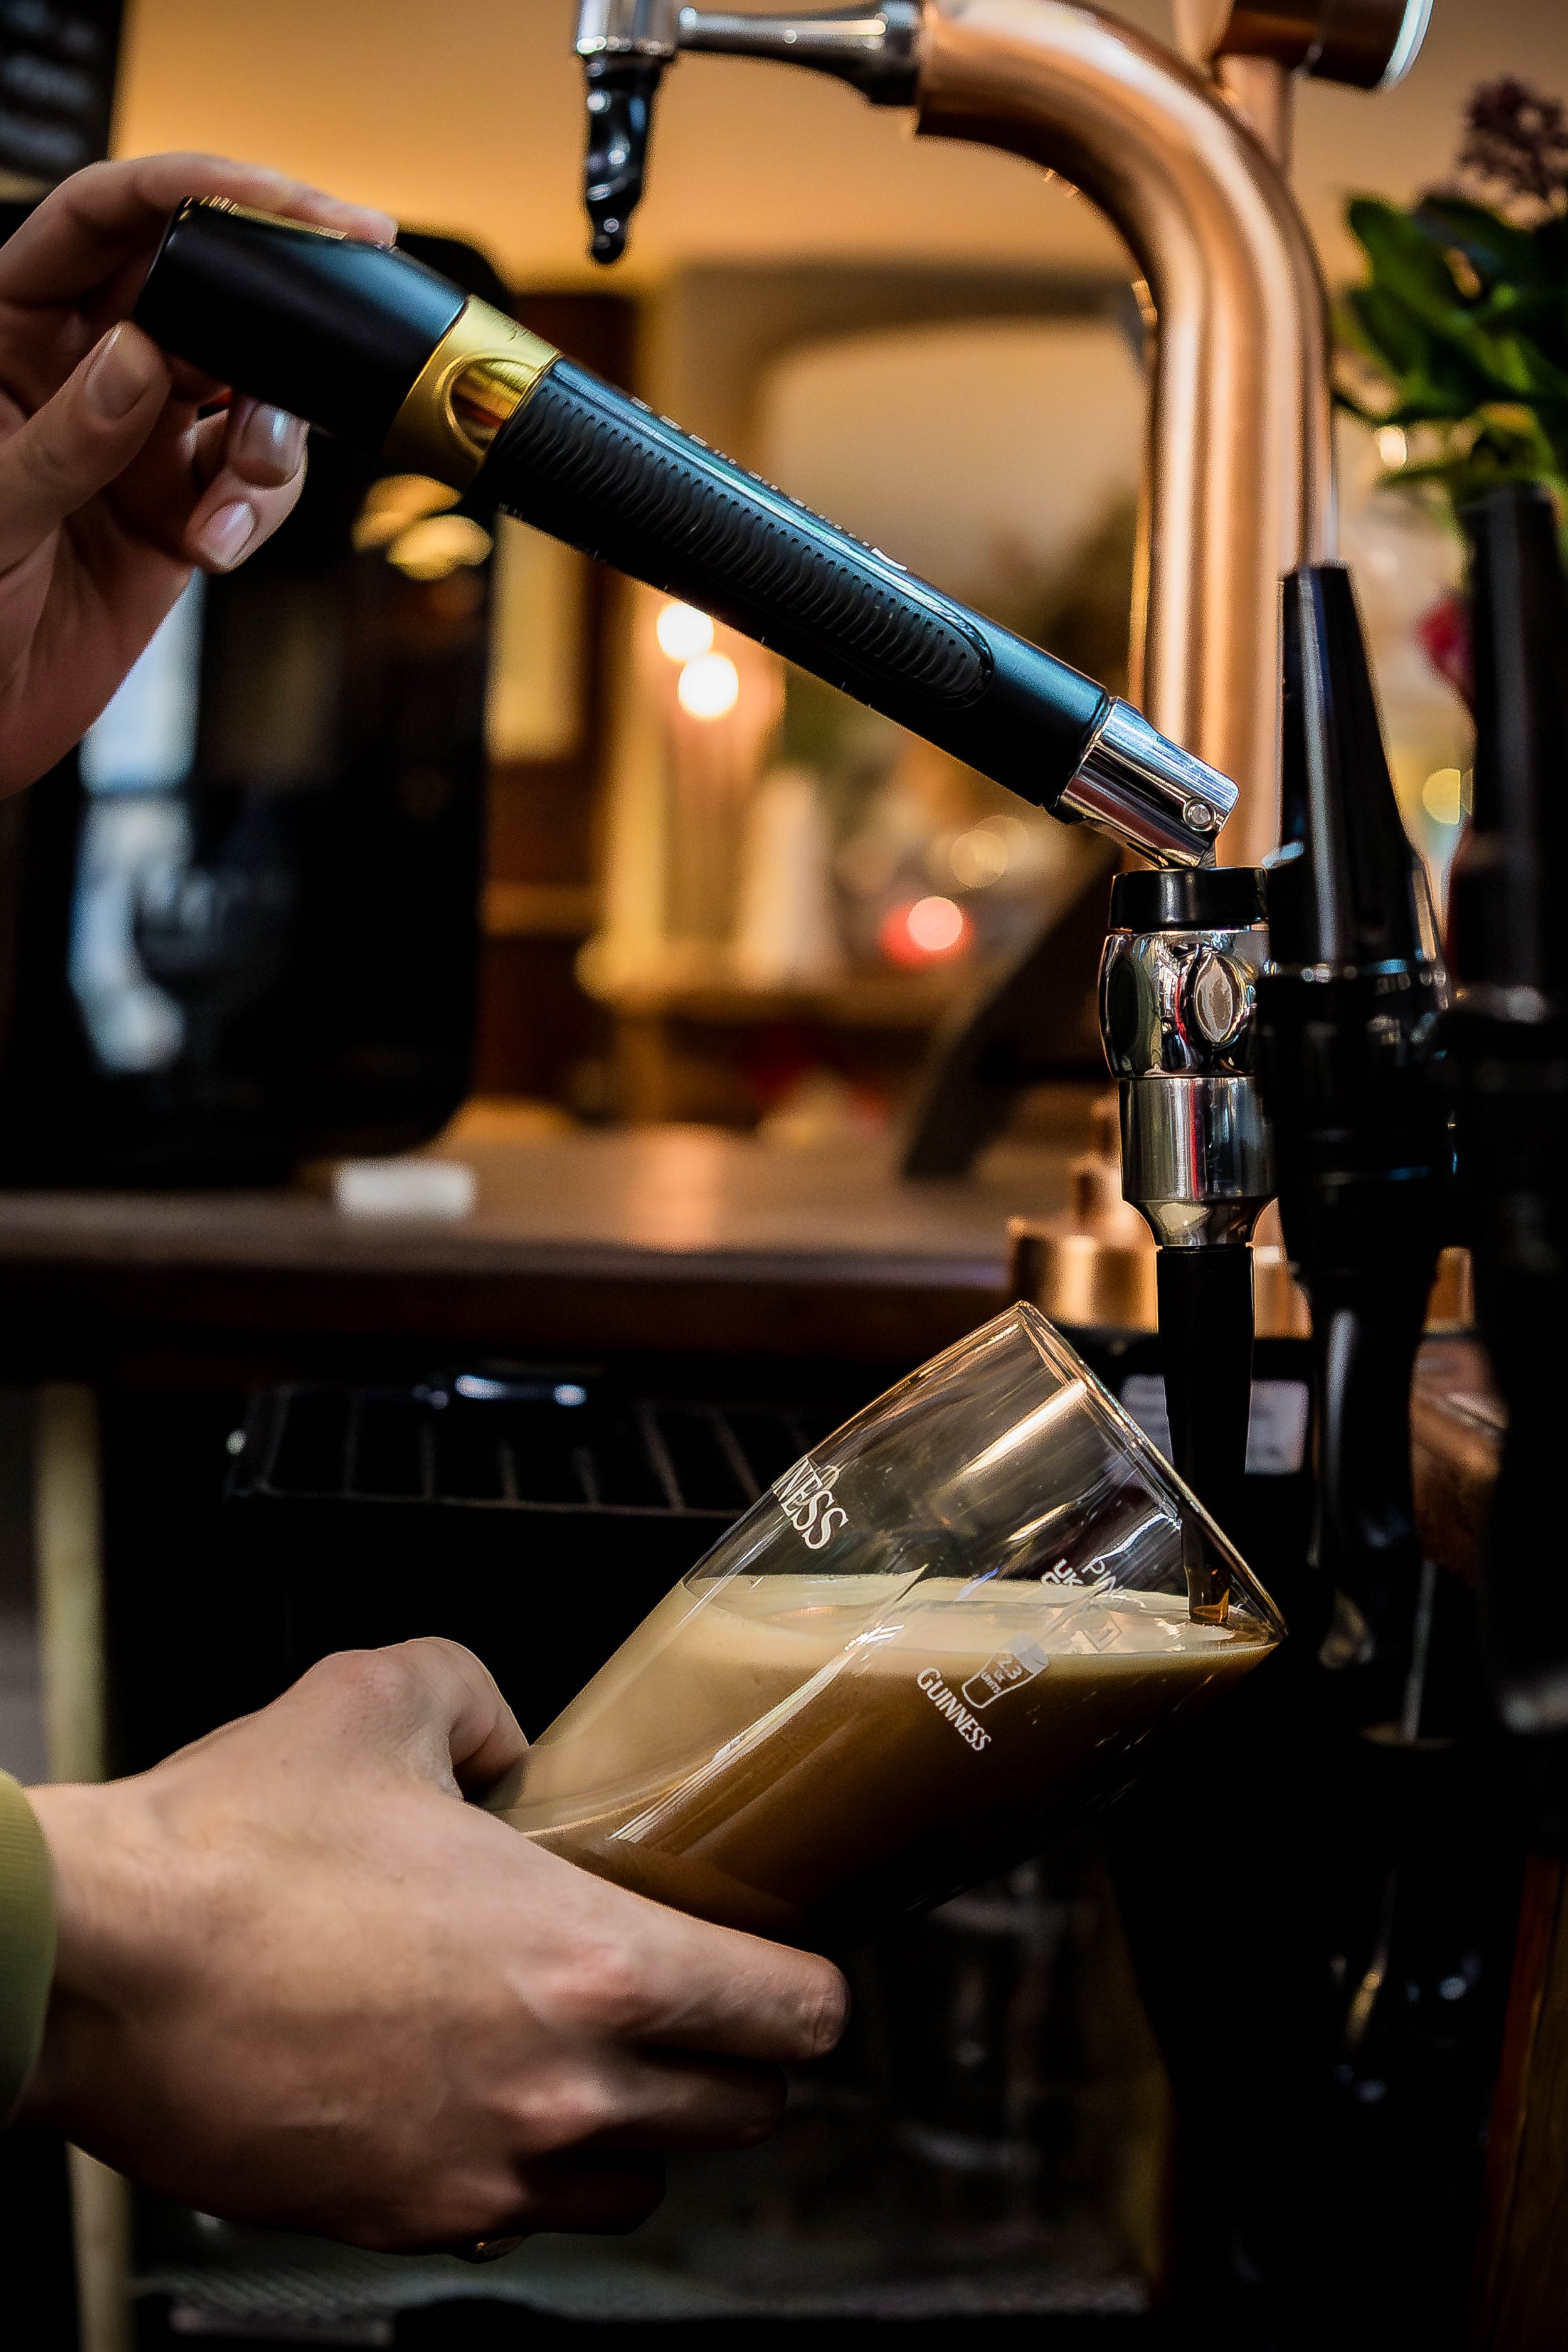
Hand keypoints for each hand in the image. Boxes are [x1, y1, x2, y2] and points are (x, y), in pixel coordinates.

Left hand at [0, 153, 395, 794]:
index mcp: (8, 327)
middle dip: (274, 309)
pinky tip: (218, 547)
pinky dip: (258, 512)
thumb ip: (66, 432)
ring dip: (271, 437)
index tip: (282, 199)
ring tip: (243, 492)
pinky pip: (253, 483)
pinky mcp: (185, 507)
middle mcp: (82, 367)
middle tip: (344, 307)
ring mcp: (140, 437)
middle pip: (201, 290)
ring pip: (247, 389)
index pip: (105, 217)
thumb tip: (138, 354)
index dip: (195, 189)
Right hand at [21, 1639, 845, 2250]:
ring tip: (592, 2060)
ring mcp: (485, 2174)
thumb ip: (481, 1700)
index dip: (811, 1987)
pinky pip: (515, 2221)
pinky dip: (525, 2174)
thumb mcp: (381, 1697)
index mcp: (593, 1963)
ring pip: (638, 2185)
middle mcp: (562, 2090)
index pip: (793, 2015)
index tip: (793, 1965)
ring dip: (641, 2127)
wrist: (95, 1967)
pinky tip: (477, 2103)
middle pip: (743, 2114)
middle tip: (700, 2005)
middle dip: (741, 2059)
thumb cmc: (235, 1845)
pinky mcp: (401, 2220)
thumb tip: (507, 1740)